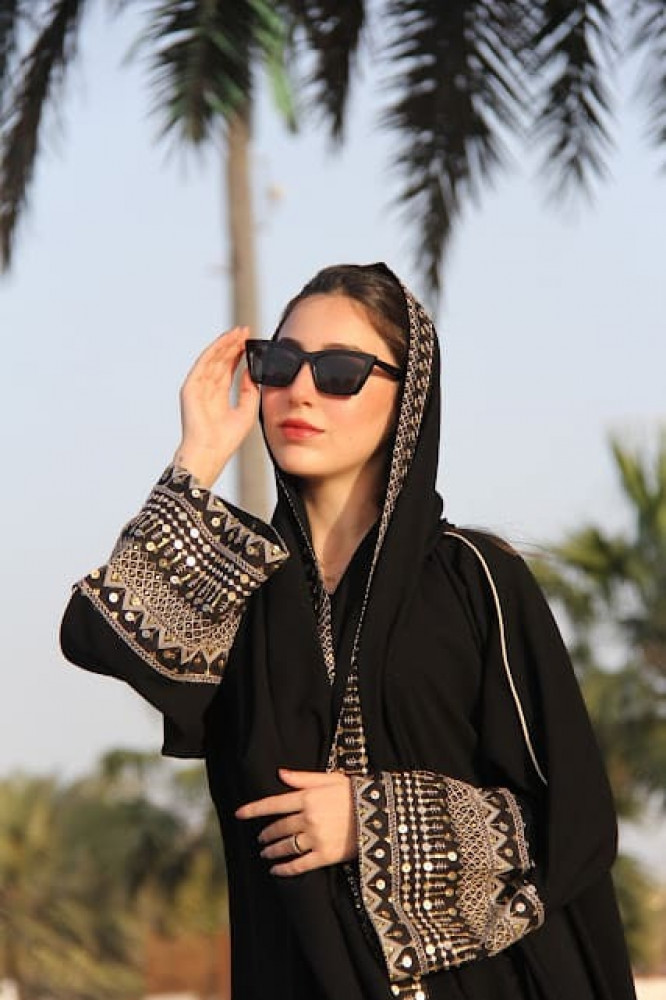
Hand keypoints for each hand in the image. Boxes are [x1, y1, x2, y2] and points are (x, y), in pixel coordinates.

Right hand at [173, 326, 259, 487]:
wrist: (211, 452)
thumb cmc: (226, 439)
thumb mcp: (246, 411)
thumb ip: (249, 391)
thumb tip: (251, 372)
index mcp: (218, 397)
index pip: (228, 369)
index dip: (238, 355)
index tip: (250, 342)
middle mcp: (207, 390)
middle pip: (221, 361)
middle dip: (233, 345)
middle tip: (246, 330)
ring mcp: (197, 388)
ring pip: (213, 359)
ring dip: (225, 344)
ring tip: (239, 332)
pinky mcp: (190, 388)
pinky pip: (204, 364)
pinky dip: (214, 351)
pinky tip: (226, 342)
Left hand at [235, 768, 357, 875]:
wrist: (381, 814)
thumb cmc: (355, 793)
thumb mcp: (330, 779)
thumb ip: (303, 778)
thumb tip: (280, 774)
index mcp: (307, 797)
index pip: (273, 804)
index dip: (253, 809)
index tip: (239, 814)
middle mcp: (308, 818)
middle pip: (278, 827)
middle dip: (265, 834)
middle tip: (259, 838)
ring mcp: (316, 838)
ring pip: (285, 846)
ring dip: (272, 851)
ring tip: (265, 853)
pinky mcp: (325, 855)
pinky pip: (299, 864)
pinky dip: (285, 869)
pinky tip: (276, 870)